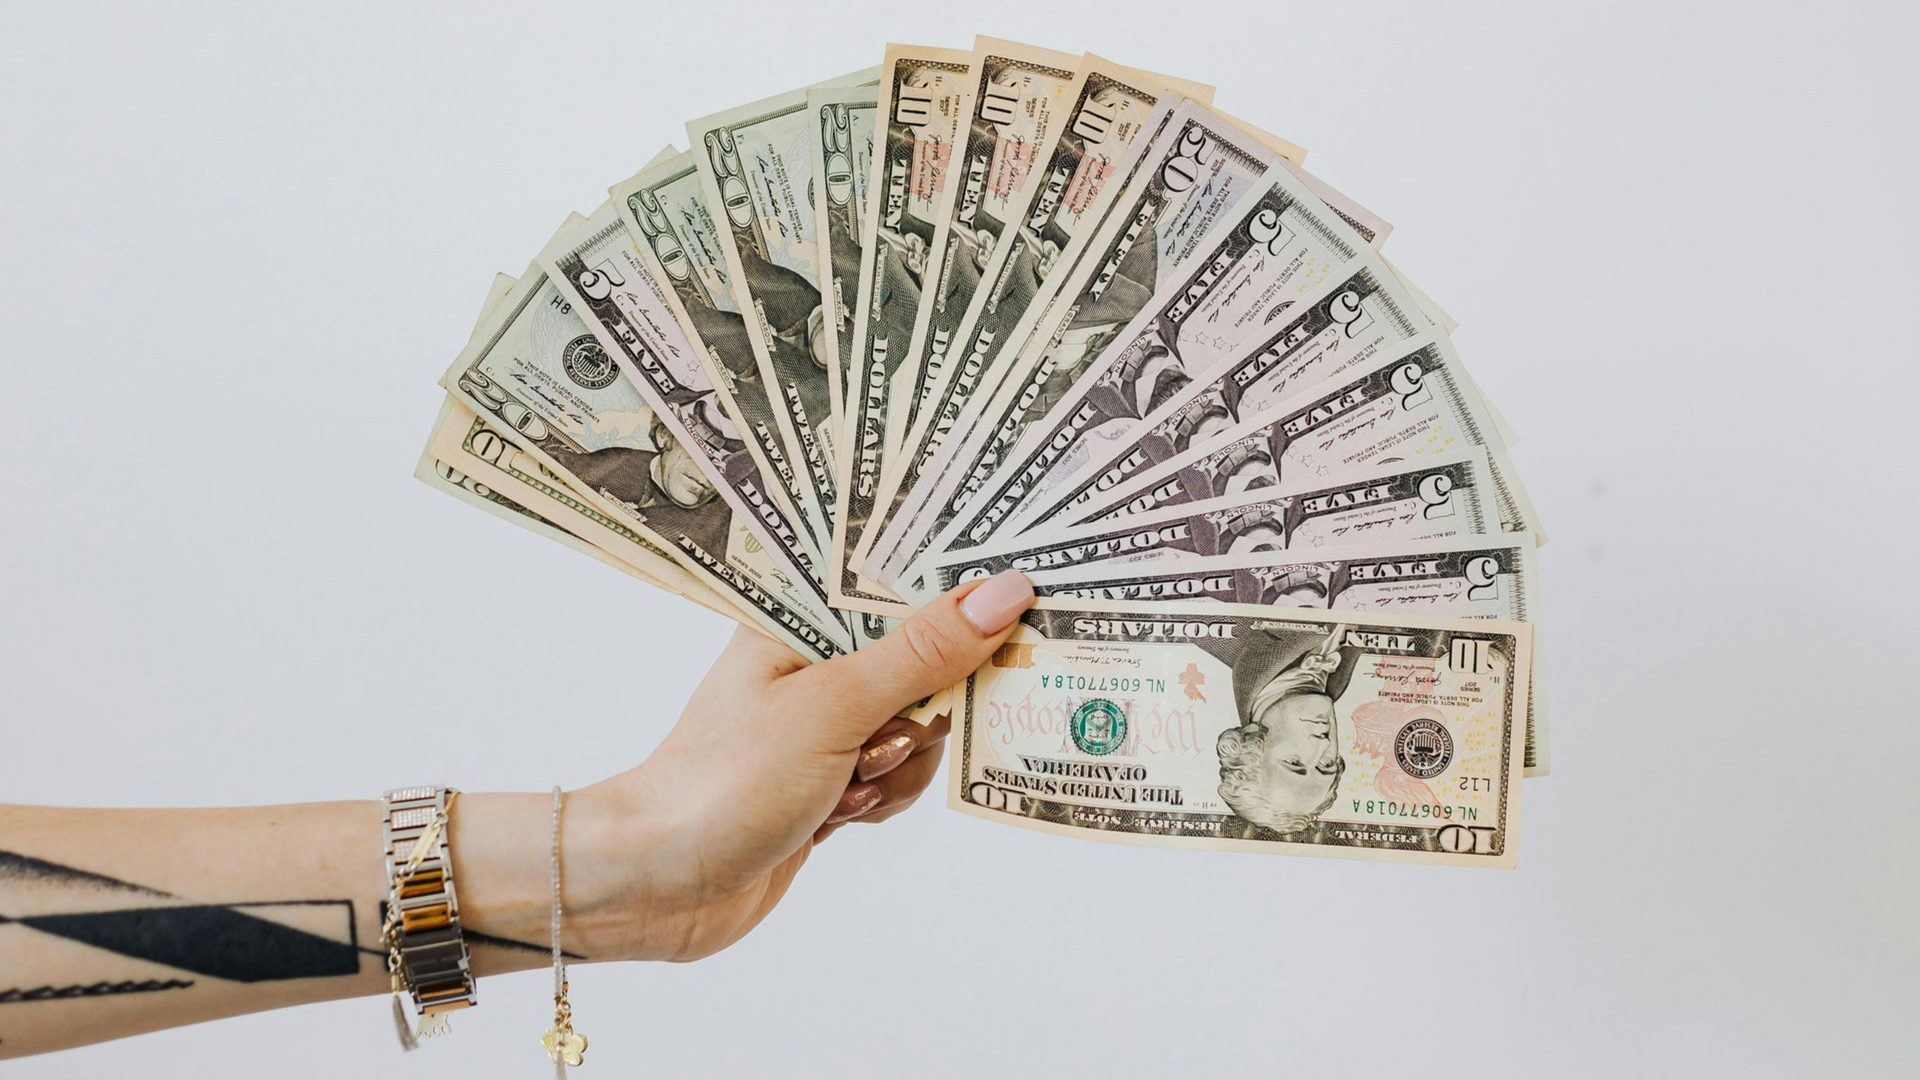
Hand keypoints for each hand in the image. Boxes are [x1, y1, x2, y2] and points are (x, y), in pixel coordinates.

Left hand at [564, 570, 1034, 962]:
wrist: (658, 883)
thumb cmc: (724, 780)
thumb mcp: (834, 706)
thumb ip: (923, 652)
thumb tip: (1005, 593)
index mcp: (798, 616)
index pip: (901, 579)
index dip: (960, 594)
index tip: (1021, 602)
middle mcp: (813, 661)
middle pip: (923, 657)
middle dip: (926, 707)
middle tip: (890, 734)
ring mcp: (823, 724)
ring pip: (919, 727)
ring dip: (899, 766)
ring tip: (846, 785)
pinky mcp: (829, 781)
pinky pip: (897, 776)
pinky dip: (884, 800)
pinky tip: (840, 816)